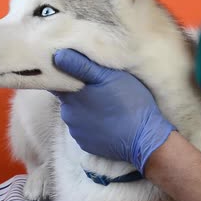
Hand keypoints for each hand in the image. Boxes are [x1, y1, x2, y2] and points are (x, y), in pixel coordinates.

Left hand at [51, 49, 175, 173]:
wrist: (144, 138)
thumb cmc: (128, 102)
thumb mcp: (109, 77)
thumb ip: (82, 66)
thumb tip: (58, 56)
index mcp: (71, 96)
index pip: (56, 82)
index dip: (64, 75)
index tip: (76, 71)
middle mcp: (68, 115)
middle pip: (67, 98)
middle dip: (79, 92)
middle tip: (100, 87)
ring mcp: (76, 132)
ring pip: (76, 114)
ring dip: (86, 108)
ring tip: (107, 105)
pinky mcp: (86, 145)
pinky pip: (84, 130)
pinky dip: (92, 124)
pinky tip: (108, 121)